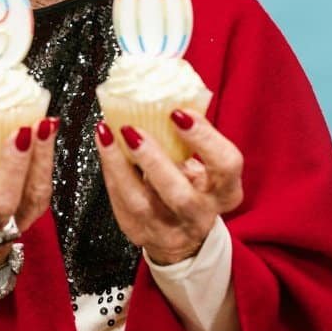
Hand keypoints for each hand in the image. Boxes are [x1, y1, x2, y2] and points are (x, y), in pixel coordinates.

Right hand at [0, 115, 58, 275]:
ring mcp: (14, 218)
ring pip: (32, 195)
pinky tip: (49, 130)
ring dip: (40, 157)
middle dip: (12, 167)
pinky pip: (43, 186)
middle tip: (20, 132)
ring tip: (43, 126)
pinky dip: (47, 155)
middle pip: (0, 203)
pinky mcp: (34, 209)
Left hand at [95, 110, 243, 264]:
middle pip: (181, 195)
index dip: (204, 138)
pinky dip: (111, 171)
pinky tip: (104, 146)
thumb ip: (190, 138)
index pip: (226, 165)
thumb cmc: (192, 186)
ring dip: (121, 165)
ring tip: (108, 134)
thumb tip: (163, 94)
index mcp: (225, 191)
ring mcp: (169, 231)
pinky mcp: (139, 232)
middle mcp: (200, 215)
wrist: (181, 236)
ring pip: (142, 203)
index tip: (178, 113)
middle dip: (155, 161)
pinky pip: (121, 202)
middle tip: (133, 129)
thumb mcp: (203, 165)